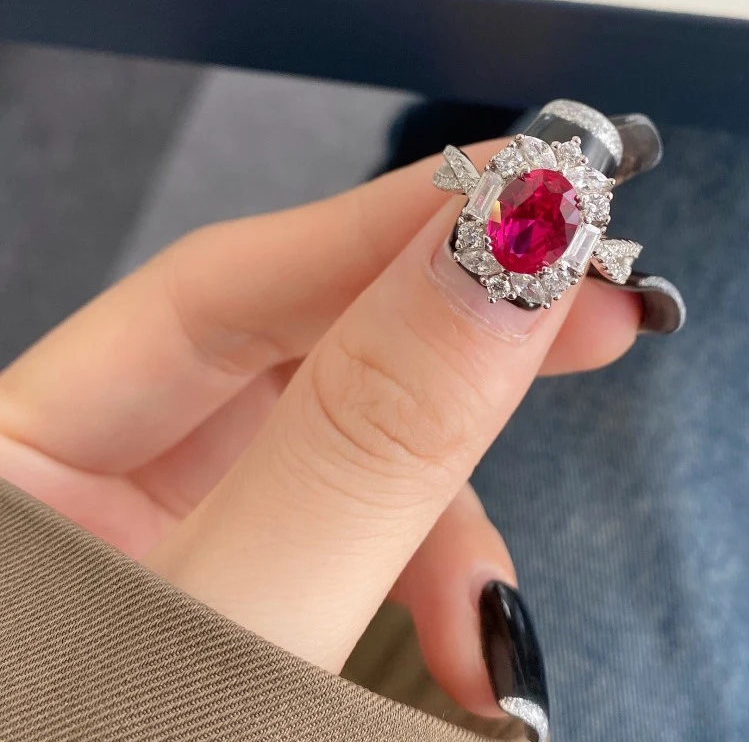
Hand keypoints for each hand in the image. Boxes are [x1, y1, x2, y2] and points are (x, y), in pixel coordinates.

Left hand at [0, 140, 639, 716]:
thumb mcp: (237, 635)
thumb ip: (368, 447)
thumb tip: (499, 261)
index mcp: (23, 455)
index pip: (233, 285)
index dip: (399, 226)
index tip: (544, 189)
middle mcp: (100, 480)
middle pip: (308, 339)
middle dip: (461, 316)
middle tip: (601, 285)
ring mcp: (188, 537)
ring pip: (359, 441)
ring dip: (461, 500)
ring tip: (503, 610)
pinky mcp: (264, 590)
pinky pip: (374, 532)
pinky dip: (441, 581)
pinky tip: (471, 651)